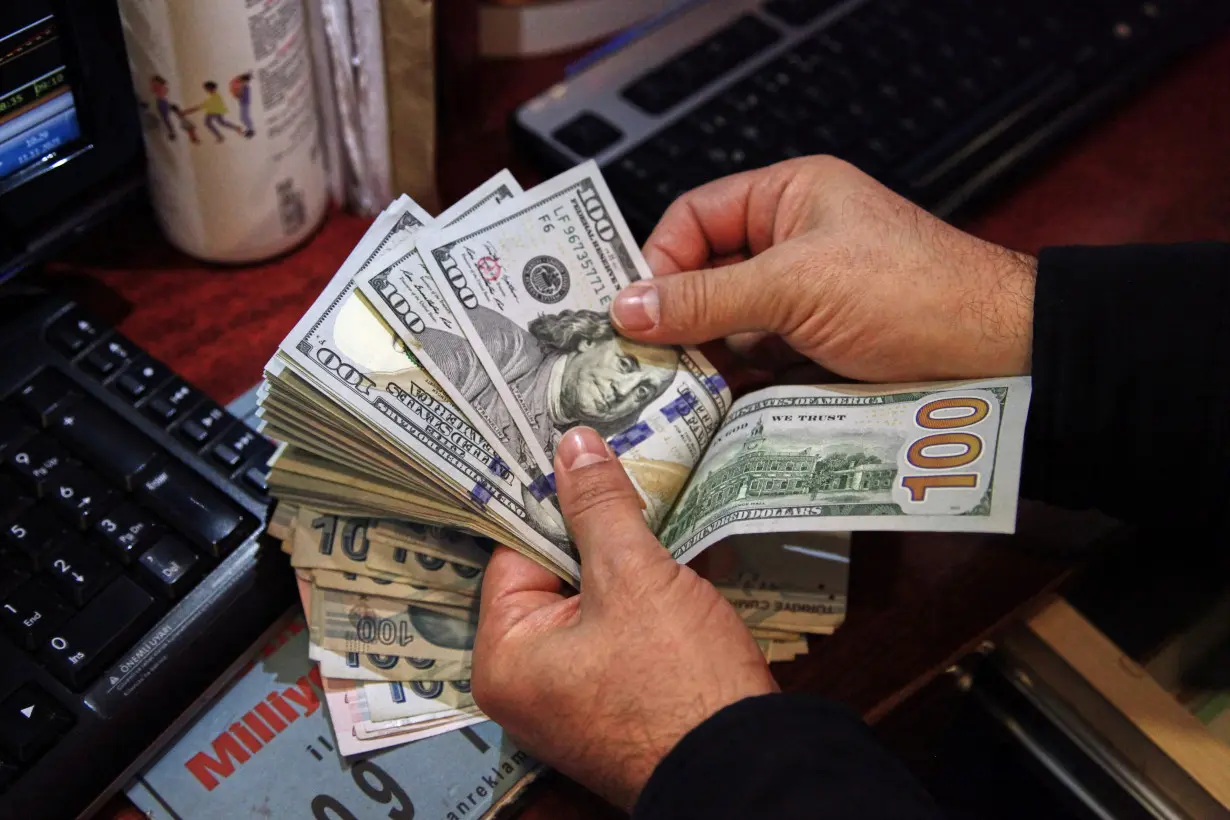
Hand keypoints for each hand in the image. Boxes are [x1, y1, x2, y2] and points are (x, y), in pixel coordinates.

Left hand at [472, 427, 775, 809]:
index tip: (582, 457)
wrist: (748, 768)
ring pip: (594, 601)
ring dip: (630, 563)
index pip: (516, 552)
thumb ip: (599, 507)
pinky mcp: (618, 700)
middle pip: (554, 575)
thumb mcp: (634, 577)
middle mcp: (528, 684)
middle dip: (598, 532)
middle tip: (627, 478)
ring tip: (660, 518)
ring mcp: (574, 697)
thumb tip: (573, 446)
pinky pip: (620, 632)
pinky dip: (647, 600)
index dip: (554, 503)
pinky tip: (680, 568)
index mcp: (506, 659)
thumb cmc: (679, 683)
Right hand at [611, 156, 1037, 381]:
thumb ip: (707, 296)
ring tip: (672, 390)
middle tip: (639, 359)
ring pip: (728, 324)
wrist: (995, 356)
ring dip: (703, 356)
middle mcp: (791, 242)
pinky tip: (712, 406)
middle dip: (675, 316)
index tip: (633, 308)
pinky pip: (757, 360)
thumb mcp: (796, 285)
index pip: (695, 216)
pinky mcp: (816, 348)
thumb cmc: (913, 291)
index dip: (659, 258)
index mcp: (789, 197)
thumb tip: (627, 307)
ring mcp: (804, 298)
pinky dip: (734, 383)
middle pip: (705, 274)